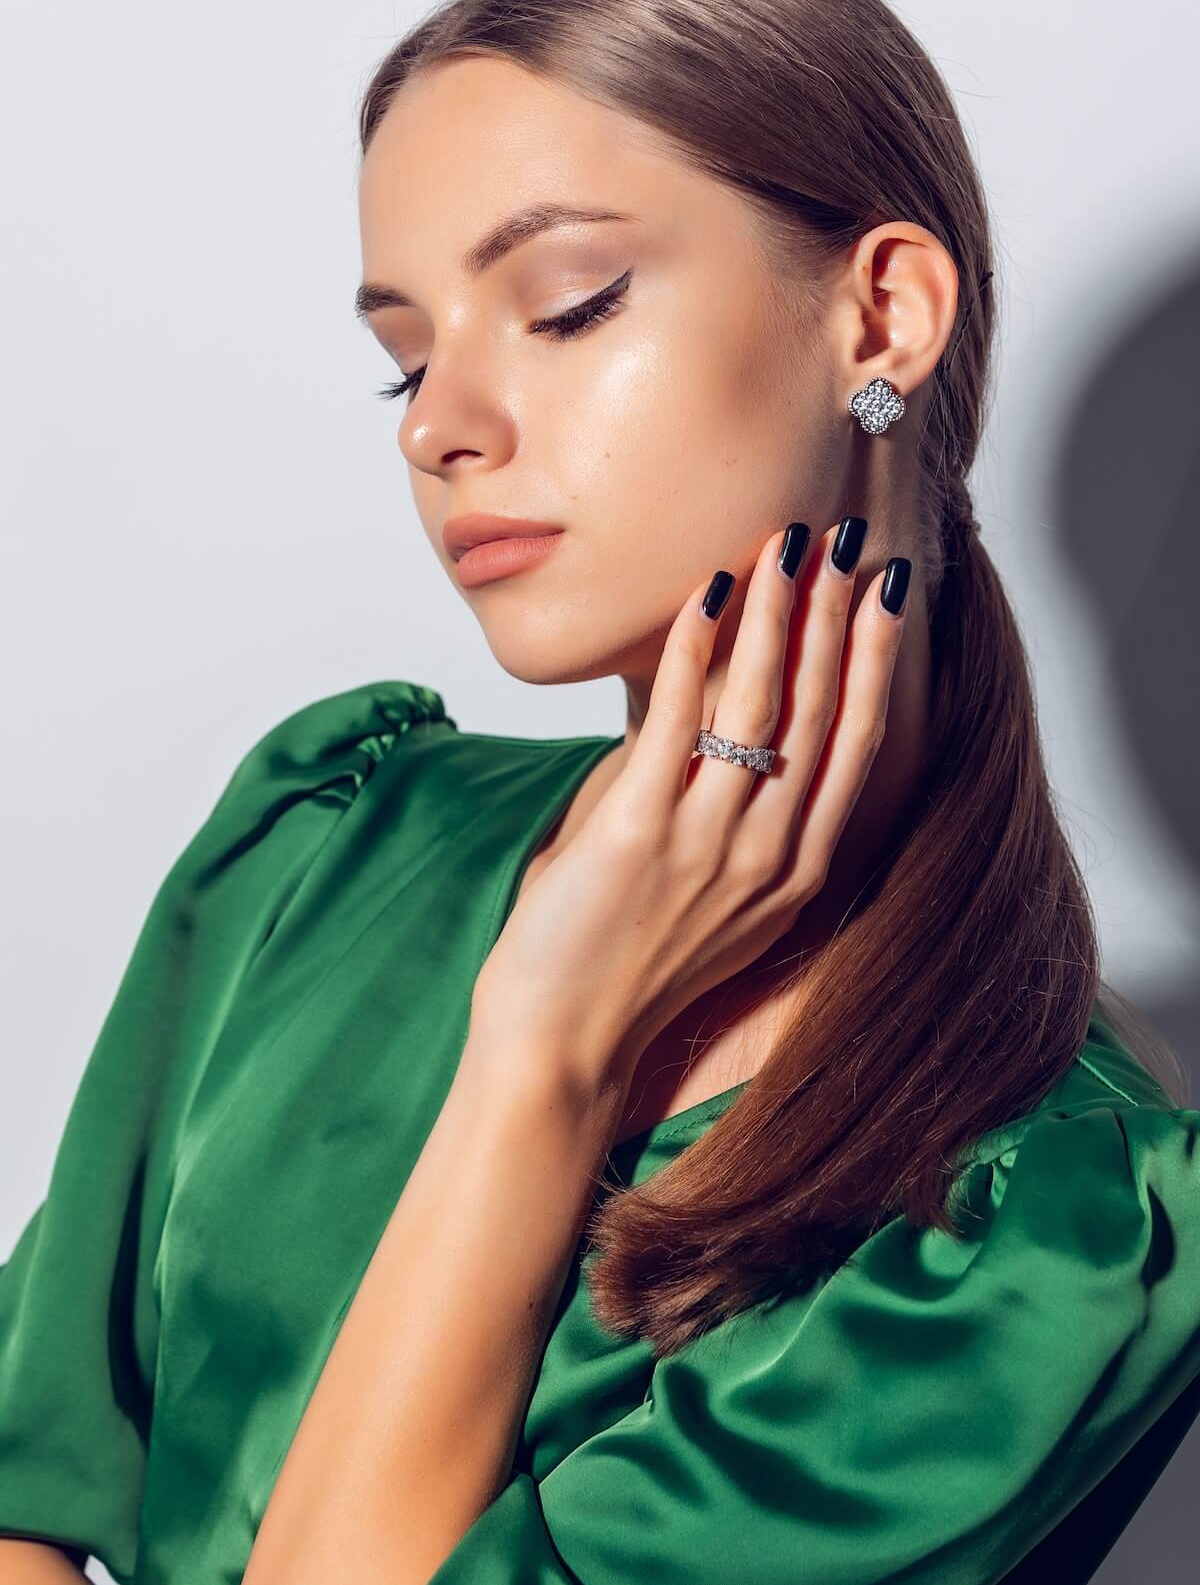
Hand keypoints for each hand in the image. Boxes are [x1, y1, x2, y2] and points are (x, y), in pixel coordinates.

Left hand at [471, 519, 910, 1096]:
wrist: (564, 1047)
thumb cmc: (628, 968)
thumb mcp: (710, 895)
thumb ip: (724, 812)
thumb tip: (705, 717)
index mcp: (796, 871)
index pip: (854, 742)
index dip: (877, 657)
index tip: (889, 590)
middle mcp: (768, 854)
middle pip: (819, 709)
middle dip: (836, 612)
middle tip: (846, 538)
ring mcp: (708, 844)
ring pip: (760, 705)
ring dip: (776, 613)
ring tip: (785, 544)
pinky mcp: (638, 832)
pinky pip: (676, 722)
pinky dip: (694, 649)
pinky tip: (709, 592)